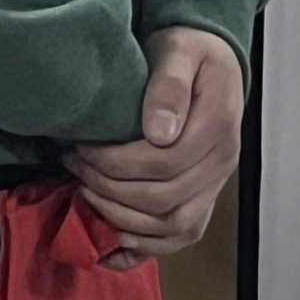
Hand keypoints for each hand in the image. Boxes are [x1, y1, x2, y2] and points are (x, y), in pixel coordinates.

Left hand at [66, 28, 243, 270]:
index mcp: (219, 123)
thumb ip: (169, 84)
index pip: (164, 162)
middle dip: (109, 190)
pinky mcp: (204, 200)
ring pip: (170, 227)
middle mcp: (223, 161)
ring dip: (121, 220)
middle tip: (75, 168)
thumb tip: (159, 131)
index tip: (83, 148)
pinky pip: (178, 239)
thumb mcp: (178, 50)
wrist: (209, 62)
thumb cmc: (189, 52)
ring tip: (86, 196)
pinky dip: (143, 249)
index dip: (116, 163)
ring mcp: (215, 185)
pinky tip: (109, 244)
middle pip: (163, 199)